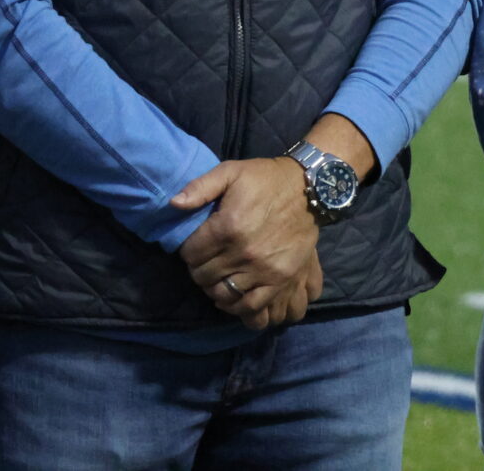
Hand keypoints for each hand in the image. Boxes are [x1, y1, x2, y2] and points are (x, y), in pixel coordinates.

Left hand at [174, 156, 321, 329]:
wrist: (310, 188)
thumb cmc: (267, 179)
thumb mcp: (231, 172)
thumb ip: (200, 187)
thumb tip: (174, 204)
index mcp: (228, 228)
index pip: (190, 255)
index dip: (188, 251)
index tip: (196, 246)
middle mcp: (244, 254)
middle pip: (205, 278)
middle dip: (201, 271)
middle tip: (209, 262)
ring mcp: (265, 271)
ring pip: (227, 297)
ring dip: (218, 292)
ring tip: (222, 281)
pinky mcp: (283, 280)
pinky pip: (256, 309)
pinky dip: (243, 310)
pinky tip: (240, 299)